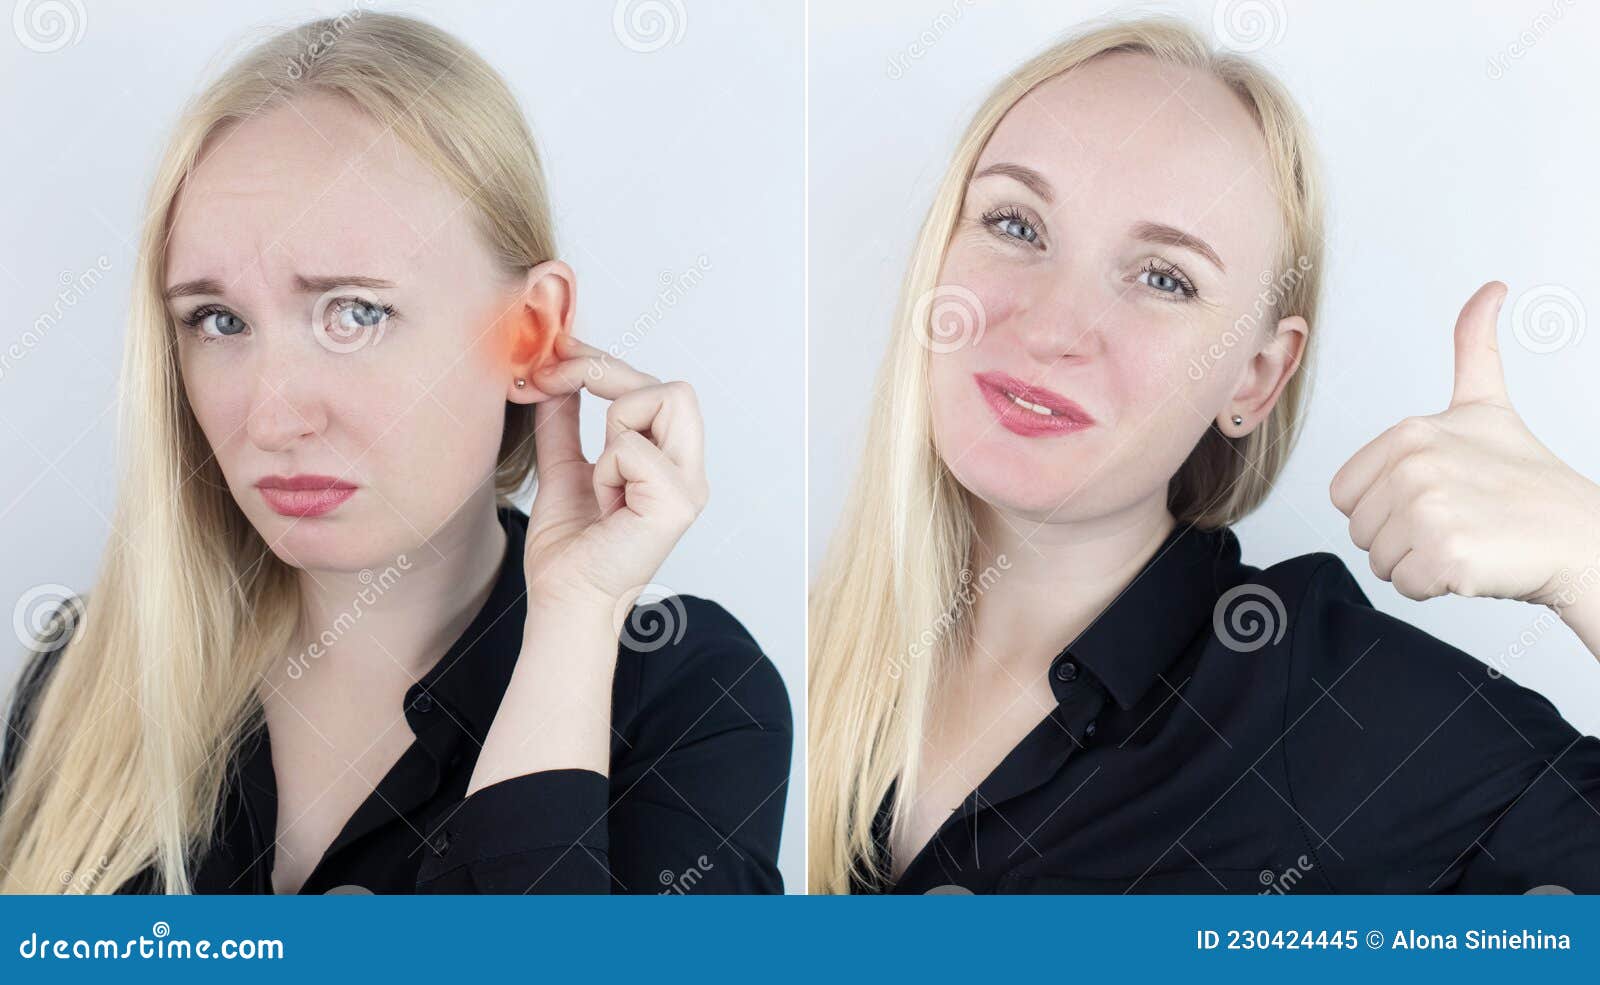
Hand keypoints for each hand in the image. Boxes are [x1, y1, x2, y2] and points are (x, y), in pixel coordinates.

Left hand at [518, 334, 708, 614]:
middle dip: (606, 373)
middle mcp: (690, 472)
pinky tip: (606, 503)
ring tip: (601, 476)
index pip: (657, 388)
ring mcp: (690, 488)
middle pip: (672, 385)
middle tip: (552, 379)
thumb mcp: (563, 469)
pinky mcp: (677, 504)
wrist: (563, 601)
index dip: (605, 364)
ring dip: (615, 427)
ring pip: (663, 400)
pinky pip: (634, 447)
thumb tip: (556, 378)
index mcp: (671, 463)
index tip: (558, 353)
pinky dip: (607, 468)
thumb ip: (564, 424)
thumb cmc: (569, 551)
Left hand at [1330, 281, 1599, 608]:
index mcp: (1409, 432)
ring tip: (1467, 539)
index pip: (1346, 495)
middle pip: (1360, 530)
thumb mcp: (1487, 405)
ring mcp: (1430, 510)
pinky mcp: (1447, 555)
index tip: (1437, 496)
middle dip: (1401, 537)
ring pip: (1379, 560)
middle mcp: (1414, 465)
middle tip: (1458, 522)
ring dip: (1417, 562)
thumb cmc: (1526, 480)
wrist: (1581, 537)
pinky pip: (1406, 586)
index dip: (1384, 507)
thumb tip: (1491, 287)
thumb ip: (1473, 347)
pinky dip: (1436, 587)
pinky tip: (1475, 564)